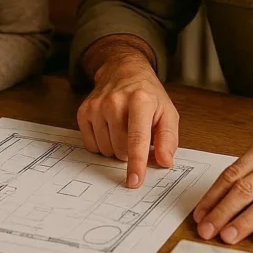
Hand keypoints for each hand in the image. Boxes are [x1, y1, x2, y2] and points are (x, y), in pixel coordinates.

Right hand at [77, 51, 179, 188]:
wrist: (123, 71)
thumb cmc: (148, 95)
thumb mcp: (167, 112)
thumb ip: (168, 138)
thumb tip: (164, 162)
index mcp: (141, 101)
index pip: (137, 139)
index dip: (137, 163)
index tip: (134, 181)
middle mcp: (115, 102)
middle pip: (120, 149)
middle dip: (130, 151)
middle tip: (136, 134)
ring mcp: (97, 106)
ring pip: (106, 150)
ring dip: (116, 148)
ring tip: (123, 129)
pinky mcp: (84, 112)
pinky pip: (92, 145)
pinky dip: (103, 144)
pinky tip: (110, 129)